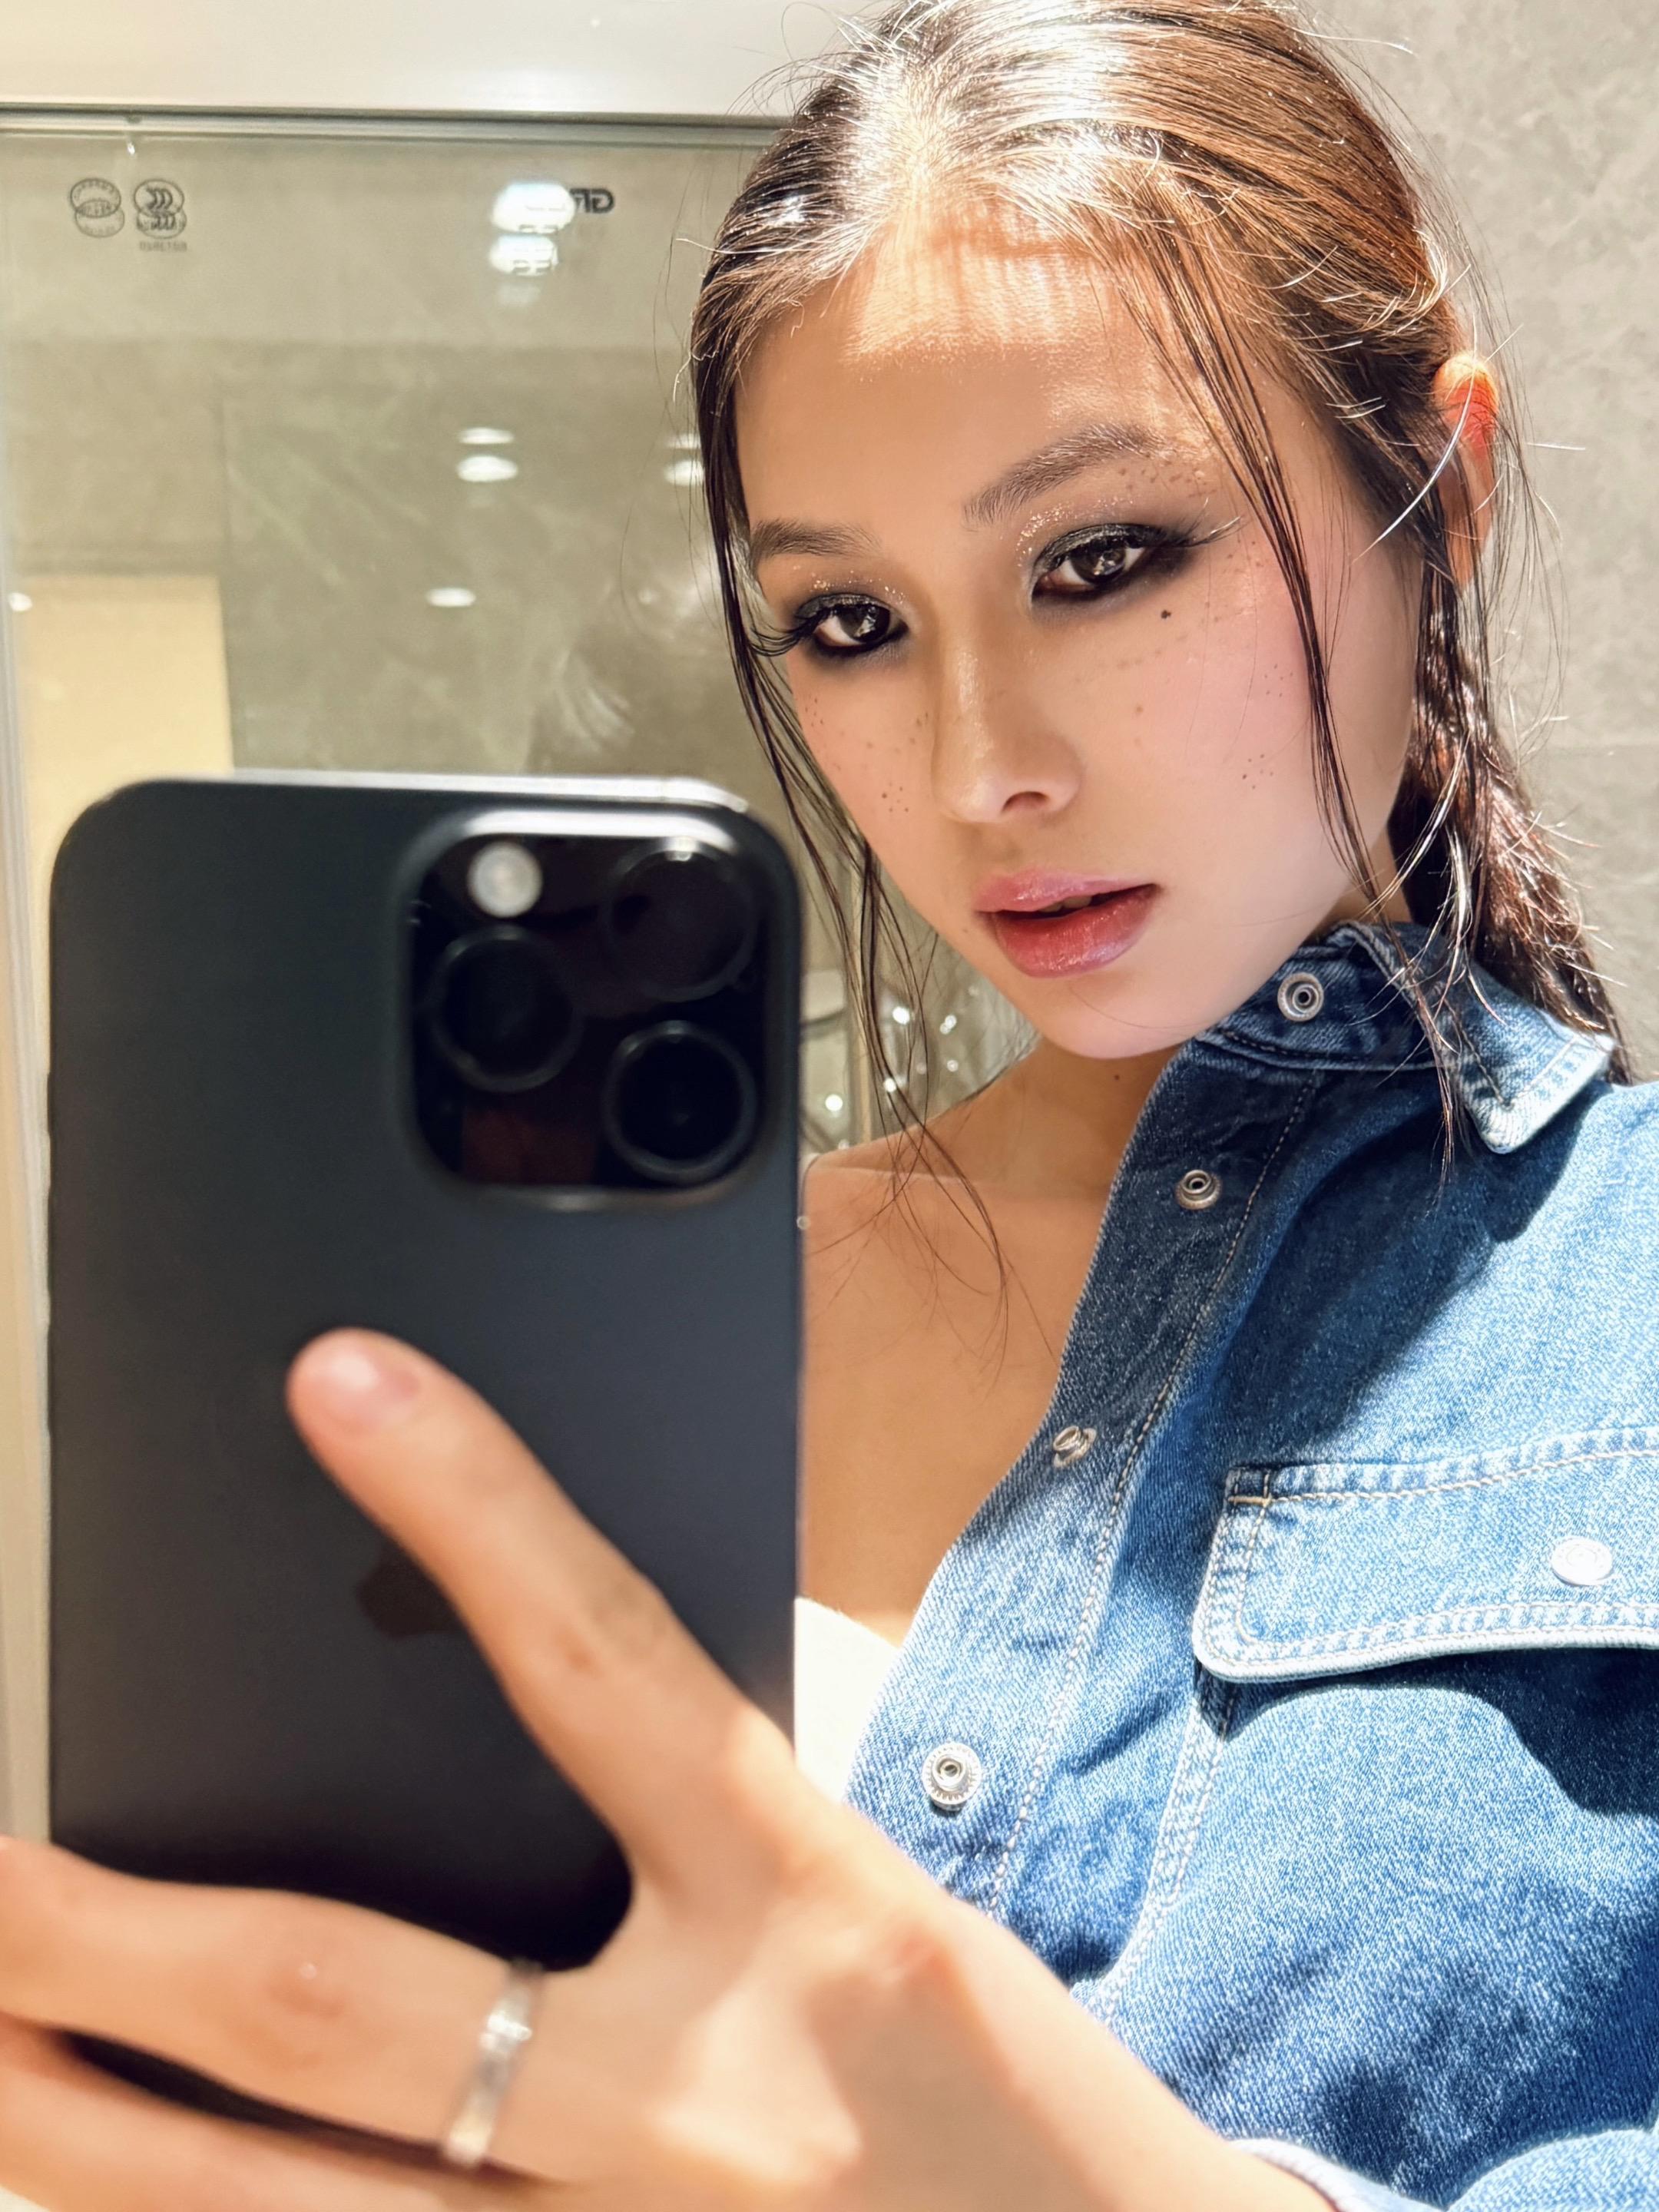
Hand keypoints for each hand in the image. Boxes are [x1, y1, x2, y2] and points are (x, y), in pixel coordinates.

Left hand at [0, 1330, 1328, 2211]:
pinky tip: (86, 2189)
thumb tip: (520, 1701)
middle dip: (99, 1932)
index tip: (347, 1381)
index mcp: (815, 1919)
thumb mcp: (892, 1912)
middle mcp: (698, 2103)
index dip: (476, 1511)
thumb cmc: (1018, 2107)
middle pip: (334, 1999)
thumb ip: (714, 1816)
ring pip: (271, 2208)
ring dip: (74, 2128)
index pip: (610, 1673)